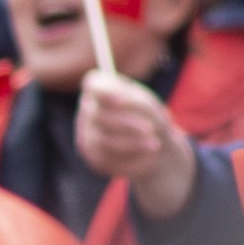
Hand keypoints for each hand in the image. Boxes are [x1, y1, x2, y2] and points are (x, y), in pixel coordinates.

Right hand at [68, 69, 191, 221]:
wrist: (157, 148)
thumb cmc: (152, 119)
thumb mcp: (148, 106)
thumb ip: (130, 100)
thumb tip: (113, 95)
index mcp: (99, 89)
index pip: (93, 84)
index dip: (108, 93)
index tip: (129, 102)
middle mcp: (87, 111)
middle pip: (97, 116)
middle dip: (127, 125)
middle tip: (151, 131)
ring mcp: (86, 135)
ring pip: (101, 141)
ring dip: (132, 145)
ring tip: (153, 145)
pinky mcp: (92, 158)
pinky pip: (106, 160)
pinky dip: (130, 160)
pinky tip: (144, 157)